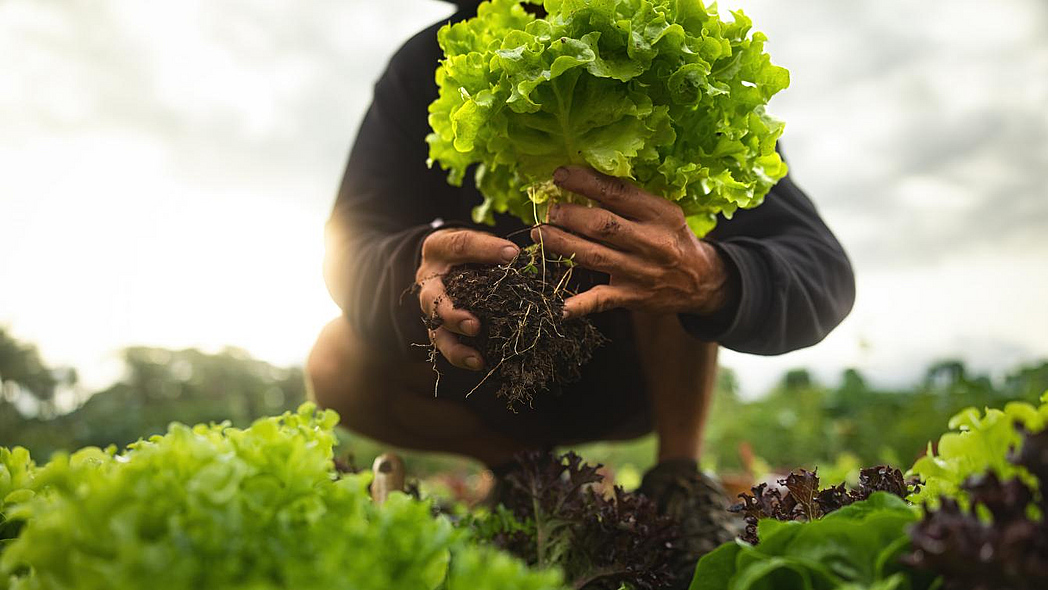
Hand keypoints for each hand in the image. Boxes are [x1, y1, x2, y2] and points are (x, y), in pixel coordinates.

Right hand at [417, 228, 518, 370]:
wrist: (444, 262)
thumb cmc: (465, 251)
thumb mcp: (475, 240)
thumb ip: (490, 247)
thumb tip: (515, 256)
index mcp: (438, 249)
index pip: (460, 246)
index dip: (486, 249)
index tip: (512, 254)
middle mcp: (429, 281)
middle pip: (433, 300)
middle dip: (452, 316)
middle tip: (474, 326)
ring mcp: (431, 308)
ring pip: (436, 331)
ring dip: (455, 347)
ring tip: (476, 359)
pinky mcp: (439, 327)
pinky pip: (445, 345)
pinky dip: (461, 356)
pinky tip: (480, 363)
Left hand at [531, 166, 733, 318]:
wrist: (703, 282)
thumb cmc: (673, 239)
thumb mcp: (664, 212)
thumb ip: (632, 200)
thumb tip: (585, 181)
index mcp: (660, 213)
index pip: (618, 192)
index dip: (585, 182)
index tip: (559, 175)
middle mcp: (651, 242)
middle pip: (602, 225)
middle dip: (569, 216)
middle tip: (549, 210)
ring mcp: (640, 272)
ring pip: (594, 257)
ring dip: (562, 245)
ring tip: (540, 235)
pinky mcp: (633, 297)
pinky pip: (601, 300)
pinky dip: (577, 304)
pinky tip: (556, 306)